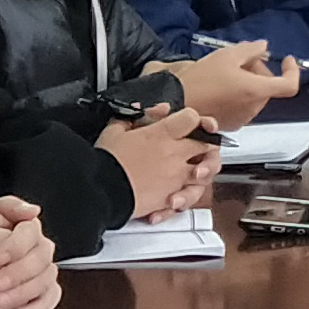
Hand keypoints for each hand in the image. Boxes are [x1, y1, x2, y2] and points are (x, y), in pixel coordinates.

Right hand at [96, 104, 219, 219]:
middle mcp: (175, 155)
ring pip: (206, 172)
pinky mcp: (172, 198)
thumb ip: (137, 117)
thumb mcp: (115, 130)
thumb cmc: (106, 161)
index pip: (192, 118)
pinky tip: (175, 194)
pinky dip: (185, 196)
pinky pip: (189, 196)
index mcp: (162, 134)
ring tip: (192, 170)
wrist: (100, 191)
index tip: (189, 123)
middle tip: (198, 146)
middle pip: (207, 145)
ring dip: (203, 170)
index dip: (193, 119)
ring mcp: (176, 177)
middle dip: (206, 143)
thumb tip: (155, 110)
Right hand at [167, 39, 295, 130]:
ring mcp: (244, 118)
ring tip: (228, 71)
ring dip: (249, 82)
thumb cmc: (201, 78)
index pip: (290, 85)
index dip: (293, 71)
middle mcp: (254, 107)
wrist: (176, 103)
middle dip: (260, 71)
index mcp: (256, 90)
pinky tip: (222, 86)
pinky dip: (240, 94)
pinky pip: (244, 105)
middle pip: (268, 87)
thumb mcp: (226, 55)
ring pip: (256, 95)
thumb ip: (251, 50)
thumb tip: (265, 48)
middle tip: (241, 59)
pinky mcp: (232, 124)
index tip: (286, 59)